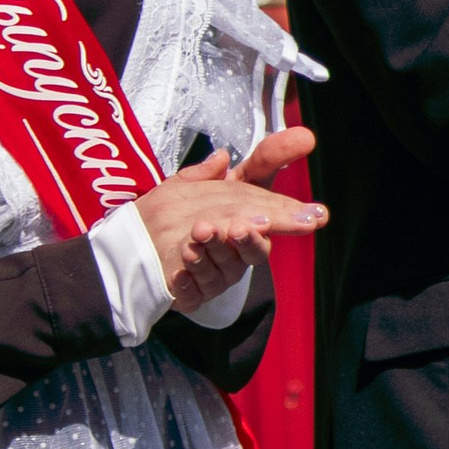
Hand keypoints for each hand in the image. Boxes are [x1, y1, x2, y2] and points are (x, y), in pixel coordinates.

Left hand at [132, 126, 325, 313]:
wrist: (133, 244)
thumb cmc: (171, 214)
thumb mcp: (193, 185)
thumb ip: (210, 171)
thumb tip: (224, 155)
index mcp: (244, 220)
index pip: (272, 215)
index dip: (293, 215)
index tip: (315, 215)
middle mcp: (236, 250)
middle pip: (256, 248)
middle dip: (251, 238)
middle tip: (241, 227)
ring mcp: (217, 274)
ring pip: (225, 266)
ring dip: (214, 248)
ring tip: (199, 232)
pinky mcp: (194, 293)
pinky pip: (196, 289)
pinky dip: (190, 277)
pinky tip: (181, 270)